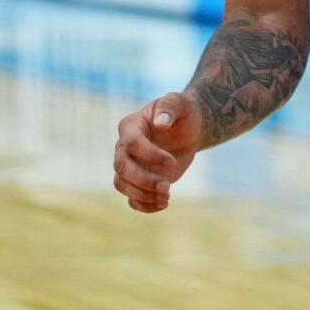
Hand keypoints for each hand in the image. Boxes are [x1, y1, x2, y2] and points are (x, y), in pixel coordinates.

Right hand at [113, 91, 203, 212]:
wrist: (188, 130)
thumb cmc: (183, 113)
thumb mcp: (179, 103)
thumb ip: (169, 106)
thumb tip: (160, 123)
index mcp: (131, 126)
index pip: (131, 144)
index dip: (150, 155)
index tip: (172, 161)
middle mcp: (124, 147)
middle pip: (121, 168)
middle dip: (143, 180)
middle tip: (167, 185)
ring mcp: (130, 165)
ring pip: (122, 185)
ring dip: (143, 195)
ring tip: (167, 196)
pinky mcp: (139, 181)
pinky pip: (132, 199)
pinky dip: (145, 206)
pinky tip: (164, 203)